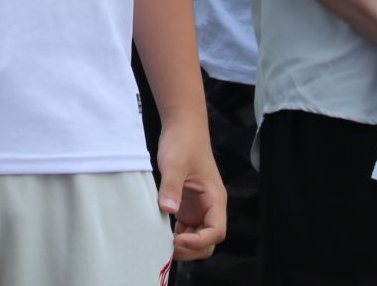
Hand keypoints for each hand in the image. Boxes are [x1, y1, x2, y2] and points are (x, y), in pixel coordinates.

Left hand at [155, 118, 227, 261]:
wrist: (182, 128)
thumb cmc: (184, 142)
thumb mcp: (174, 163)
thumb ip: (171, 187)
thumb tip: (168, 210)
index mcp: (215, 199)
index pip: (216, 231)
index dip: (199, 241)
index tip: (178, 240)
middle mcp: (210, 207)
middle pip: (208, 241)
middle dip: (191, 249)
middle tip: (166, 248)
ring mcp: (199, 209)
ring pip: (197, 238)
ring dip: (182, 246)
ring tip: (160, 244)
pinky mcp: (187, 207)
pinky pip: (185, 230)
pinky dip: (176, 237)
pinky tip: (160, 235)